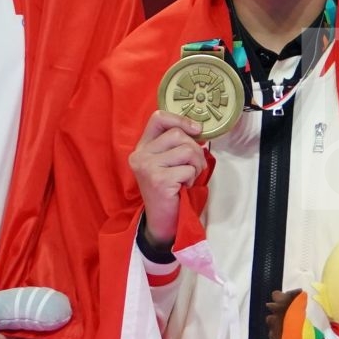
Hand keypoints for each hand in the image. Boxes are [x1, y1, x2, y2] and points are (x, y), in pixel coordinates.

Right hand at [129, 110, 206, 251]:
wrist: (163, 220)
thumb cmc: (169, 190)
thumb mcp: (168, 162)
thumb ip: (175, 144)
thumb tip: (198, 129)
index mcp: (142, 147)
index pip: (158, 118)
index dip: (180, 119)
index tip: (197, 130)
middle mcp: (140, 155)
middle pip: (177, 134)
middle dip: (195, 149)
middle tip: (194, 166)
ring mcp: (147, 167)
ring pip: (186, 150)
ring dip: (196, 164)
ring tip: (188, 177)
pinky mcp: (158, 180)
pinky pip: (188, 169)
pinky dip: (192, 178)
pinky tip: (184, 187)